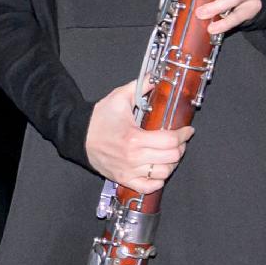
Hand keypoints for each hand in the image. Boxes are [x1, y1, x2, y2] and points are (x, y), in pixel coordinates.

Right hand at [83, 77, 192, 193]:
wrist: (78, 136)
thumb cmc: (98, 119)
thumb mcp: (119, 98)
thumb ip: (140, 86)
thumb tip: (156, 77)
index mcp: (134, 138)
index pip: (170, 141)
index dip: (183, 135)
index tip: (187, 130)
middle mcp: (133, 157)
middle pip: (171, 158)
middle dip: (180, 147)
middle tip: (179, 140)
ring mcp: (129, 171)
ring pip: (163, 173)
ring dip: (171, 163)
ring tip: (169, 154)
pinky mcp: (124, 179)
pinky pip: (148, 187)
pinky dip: (158, 181)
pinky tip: (158, 169)